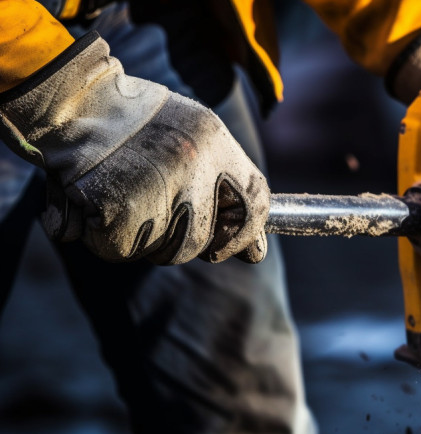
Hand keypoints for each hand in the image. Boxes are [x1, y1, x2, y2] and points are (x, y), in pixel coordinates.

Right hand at [0, 32, 268, 264]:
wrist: (70, 99)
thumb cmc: (134, 120)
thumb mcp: (192, 135)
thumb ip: (225, 187)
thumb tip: (255, 254)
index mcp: (214, 140)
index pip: (256, 201)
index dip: (245, 235)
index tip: (225, 247)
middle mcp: (192, 162)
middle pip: (200, 239)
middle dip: (177, 243)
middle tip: (152, 219)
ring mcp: (155, 184)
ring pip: (162, 250)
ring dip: (139, 239)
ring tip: (119, 201)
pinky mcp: (115, 204)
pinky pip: (120, 249)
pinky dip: (104, 239)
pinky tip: (94, 207)